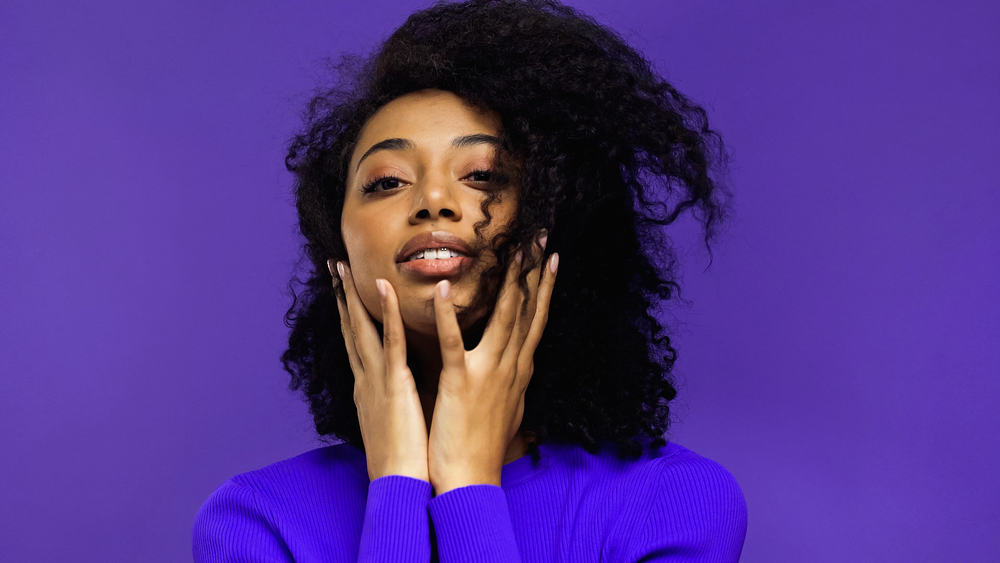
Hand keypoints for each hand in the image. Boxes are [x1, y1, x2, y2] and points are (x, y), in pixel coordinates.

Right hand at [329, 260, 429, 483]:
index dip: (348, 316)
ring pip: (362, 329)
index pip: (355, 344)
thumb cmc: (402, 463)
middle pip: (350, 330)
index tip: (342, 290)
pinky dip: (387, 312)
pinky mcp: (395, 384)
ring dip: (353, 295)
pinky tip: (383, 286)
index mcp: (368, 389)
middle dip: (341, 297)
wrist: (400, 488)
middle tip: (332, 265)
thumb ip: (392, 404)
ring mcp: (377, 380)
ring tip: (343, 265)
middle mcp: (366, 380)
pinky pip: (392, 341)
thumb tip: (395, 395)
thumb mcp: (393, 425)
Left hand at [426, 235, 557, 493]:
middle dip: (534, 272)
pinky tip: (444, 289)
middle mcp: (510, 367)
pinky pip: (454, 342)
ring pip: (503, 318)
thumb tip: (523, 367)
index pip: (536, 320)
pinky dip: (449, 315)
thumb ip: (512, 382)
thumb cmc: (484, 447)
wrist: (471, 480)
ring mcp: (488, 373)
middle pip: (527, 311)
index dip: (543, 287)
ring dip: (508, 281)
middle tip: (540, 237)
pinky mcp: (460, 382)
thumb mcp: (508, 410)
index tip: (550, 257)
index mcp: (518, 371)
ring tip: (511, 249)